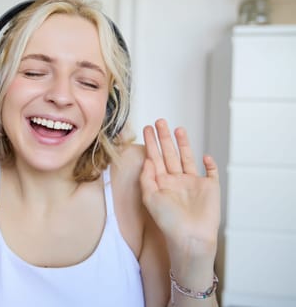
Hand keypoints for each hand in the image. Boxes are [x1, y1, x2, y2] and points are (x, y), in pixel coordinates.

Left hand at [140, 119, 219, 257]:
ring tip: (178, 129)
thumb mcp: (150, 198)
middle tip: (160, 121)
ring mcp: (193, 183)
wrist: (190, 237)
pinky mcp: (210, 188)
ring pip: (187, 158)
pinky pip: (211, 173)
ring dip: (183, 144)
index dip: (151, 143)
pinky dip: (210, 164)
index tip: (147, 128)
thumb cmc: (168, 221)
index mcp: (161, 183)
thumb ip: (147, 177)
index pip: (155, 158)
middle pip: (170, 154)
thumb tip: (147, 159)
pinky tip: (205, 155)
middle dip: (165, 137)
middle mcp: (176, 181)